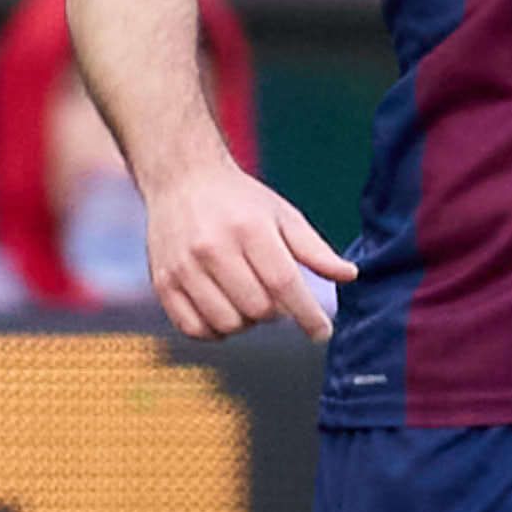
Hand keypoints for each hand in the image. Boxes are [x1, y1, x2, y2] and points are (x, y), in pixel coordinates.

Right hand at [143, 160, 352, 338]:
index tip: (322, 333)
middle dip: (276, 313)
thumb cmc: (241, 201)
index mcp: (249, 229)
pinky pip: (194, 328)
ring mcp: (183, 267)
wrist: (182, 179)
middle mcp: (212, 248)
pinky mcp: (162, 282)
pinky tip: (225, 312)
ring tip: (249, 301)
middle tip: (276, 298)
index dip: (307, 315)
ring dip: (246, 323)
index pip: (284, 284)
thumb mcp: (283, 215)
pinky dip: (215, 331)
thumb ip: (315, 249)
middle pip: (257, 308)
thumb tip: (349, 276)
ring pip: (227, 323)